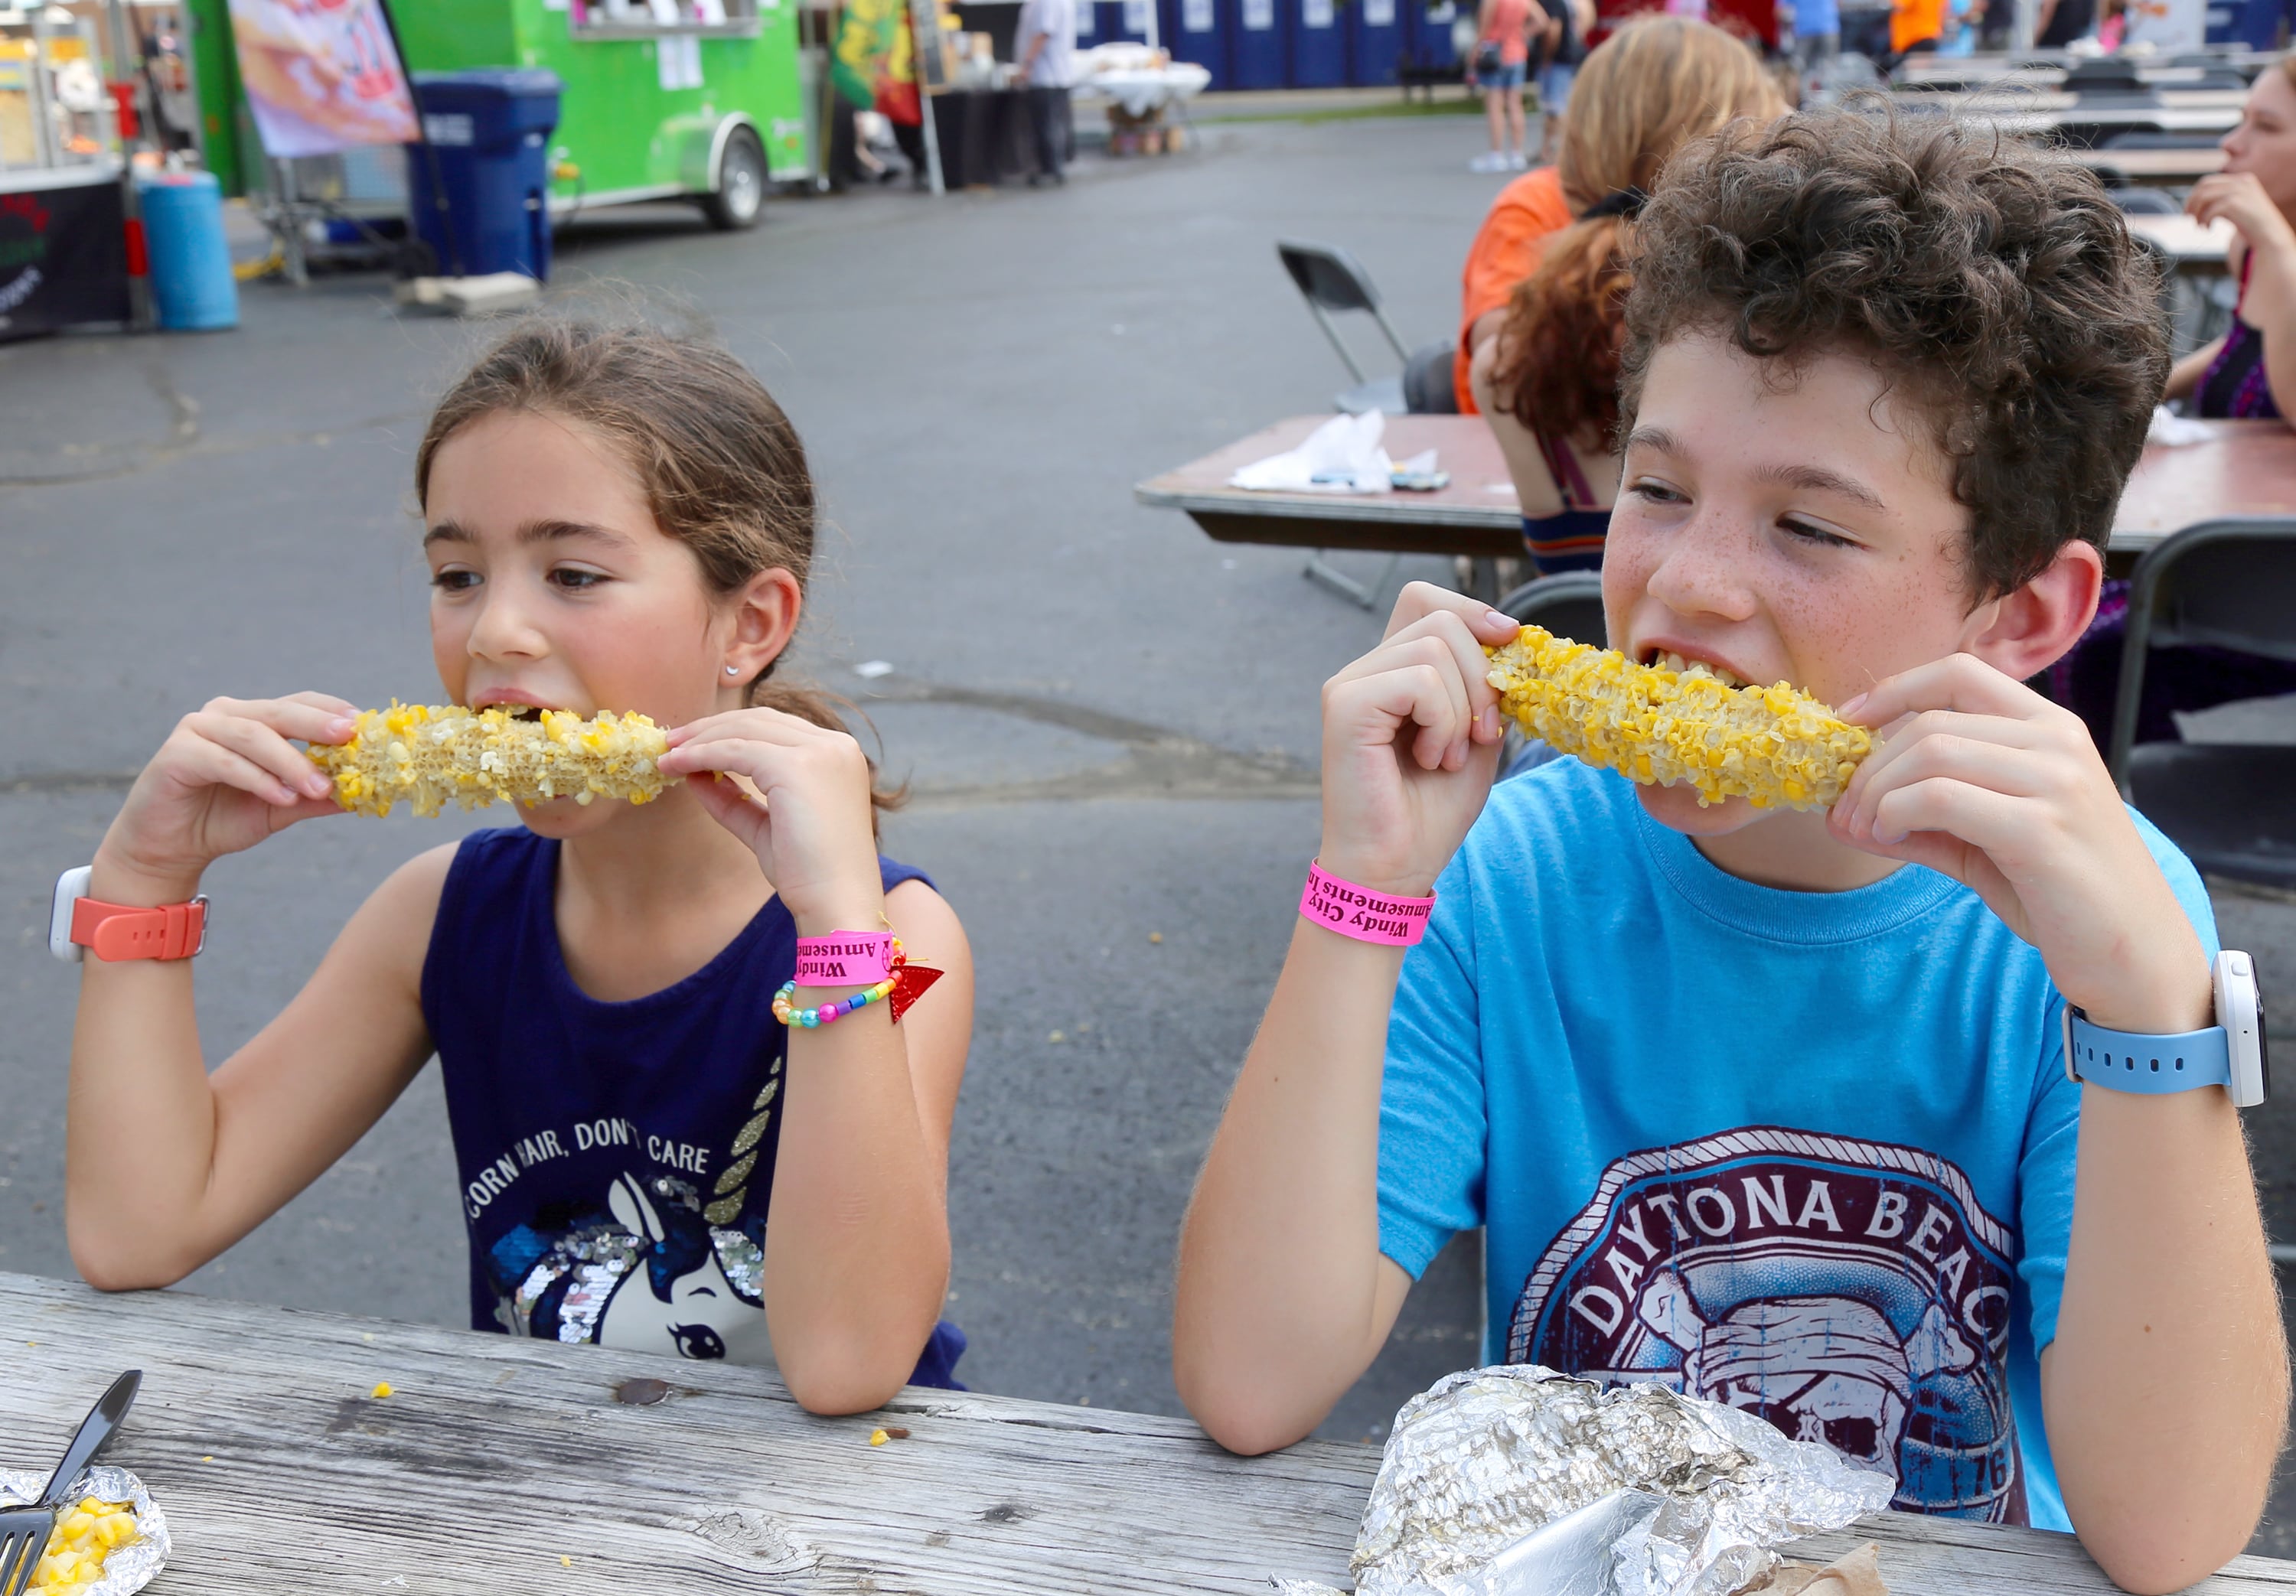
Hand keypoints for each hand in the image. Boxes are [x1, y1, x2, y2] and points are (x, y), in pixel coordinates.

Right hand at [94, 693, 355, 903]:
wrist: (169, 849)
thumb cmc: (224, 820)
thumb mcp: (281, 807)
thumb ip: (315, 797)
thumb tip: (363, 795)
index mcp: (253, 718)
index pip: (298, 703)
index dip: (331, 711)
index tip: (363, 726)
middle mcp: (225, 715)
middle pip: (279, 712)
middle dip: (317, 725)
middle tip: (350, 738)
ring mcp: (197, 729)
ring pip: (253, 736)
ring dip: (291, 762)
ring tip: (320, 787)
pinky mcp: (176, 753)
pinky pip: (224, 761)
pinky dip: (258, 779)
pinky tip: (282, 796)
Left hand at [658, 708, 884, 932]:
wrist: (836, 905)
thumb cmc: (809, 874)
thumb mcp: (767, 827)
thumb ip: (736, 799)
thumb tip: (695, 775)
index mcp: (838, 755)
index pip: (775, 727)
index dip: (729, 730)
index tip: (690, 745)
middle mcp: (835, 746)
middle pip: (759, 719)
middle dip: (709, 728)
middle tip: (670, 743)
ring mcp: (820, 753)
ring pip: (744, 730)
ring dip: (699, 739)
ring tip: (667, 755)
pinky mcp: (797, 767)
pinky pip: (735, 750)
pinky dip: (701, 755)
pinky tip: (678, 766)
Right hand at [1316, 582, 1520, 898]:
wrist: (1394, 870)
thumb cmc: (1430, 813)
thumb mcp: (1478, 736)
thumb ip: (1489, 686)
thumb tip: (1510, 635)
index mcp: (1392, 672)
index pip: (1427, 599)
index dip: (1473, 610)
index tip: (1510, 644)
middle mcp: (1365, 670)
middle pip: (1441, 618)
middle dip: (1482, 675)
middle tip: (1478, 736)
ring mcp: (1349, 684)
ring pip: (1435, 645)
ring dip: (1461, 708)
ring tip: (1447, 757)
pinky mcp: (1344, 705)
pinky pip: (1419, 680)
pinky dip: (1442, 721)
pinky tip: (1429, 758)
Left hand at [1829, 654, 2210, 1032]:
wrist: (2134, 957)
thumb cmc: (2061, 897)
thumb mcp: (1984, 845)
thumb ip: (1921, 821)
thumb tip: (1842, 815)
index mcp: (2052, 729)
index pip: (1959, 673)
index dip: (1893, 690)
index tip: (1847, 722)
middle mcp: (2058, 742)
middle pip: (1930, 722)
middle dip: (1870, 766)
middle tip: (1847, 811)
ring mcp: (2055, 781)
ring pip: (1930, 751)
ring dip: (1876, 791)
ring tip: (1864, 829)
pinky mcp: (2040, 828)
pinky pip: (1938, 797)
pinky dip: (1894, 812)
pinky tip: (1888, 836)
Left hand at [2187, 171, 2295, 258]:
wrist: (2268, 235)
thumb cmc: (2250, 223)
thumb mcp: (2236, 205)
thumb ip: (2221, 198)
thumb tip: (2193, 200)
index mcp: (2241, 179)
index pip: (2208, 181)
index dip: (2193, 195)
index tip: (2189, 210)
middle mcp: (2241, 181)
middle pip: (2203, 186)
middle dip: (2191, 202)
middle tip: (2189, 217)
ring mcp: (2239, 191)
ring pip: (2204, 196)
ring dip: (2196, 212)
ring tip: (2199, 226)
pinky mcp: (2236, 203)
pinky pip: (2210, 209)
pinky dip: (2204, 220)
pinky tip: (2207, 228)